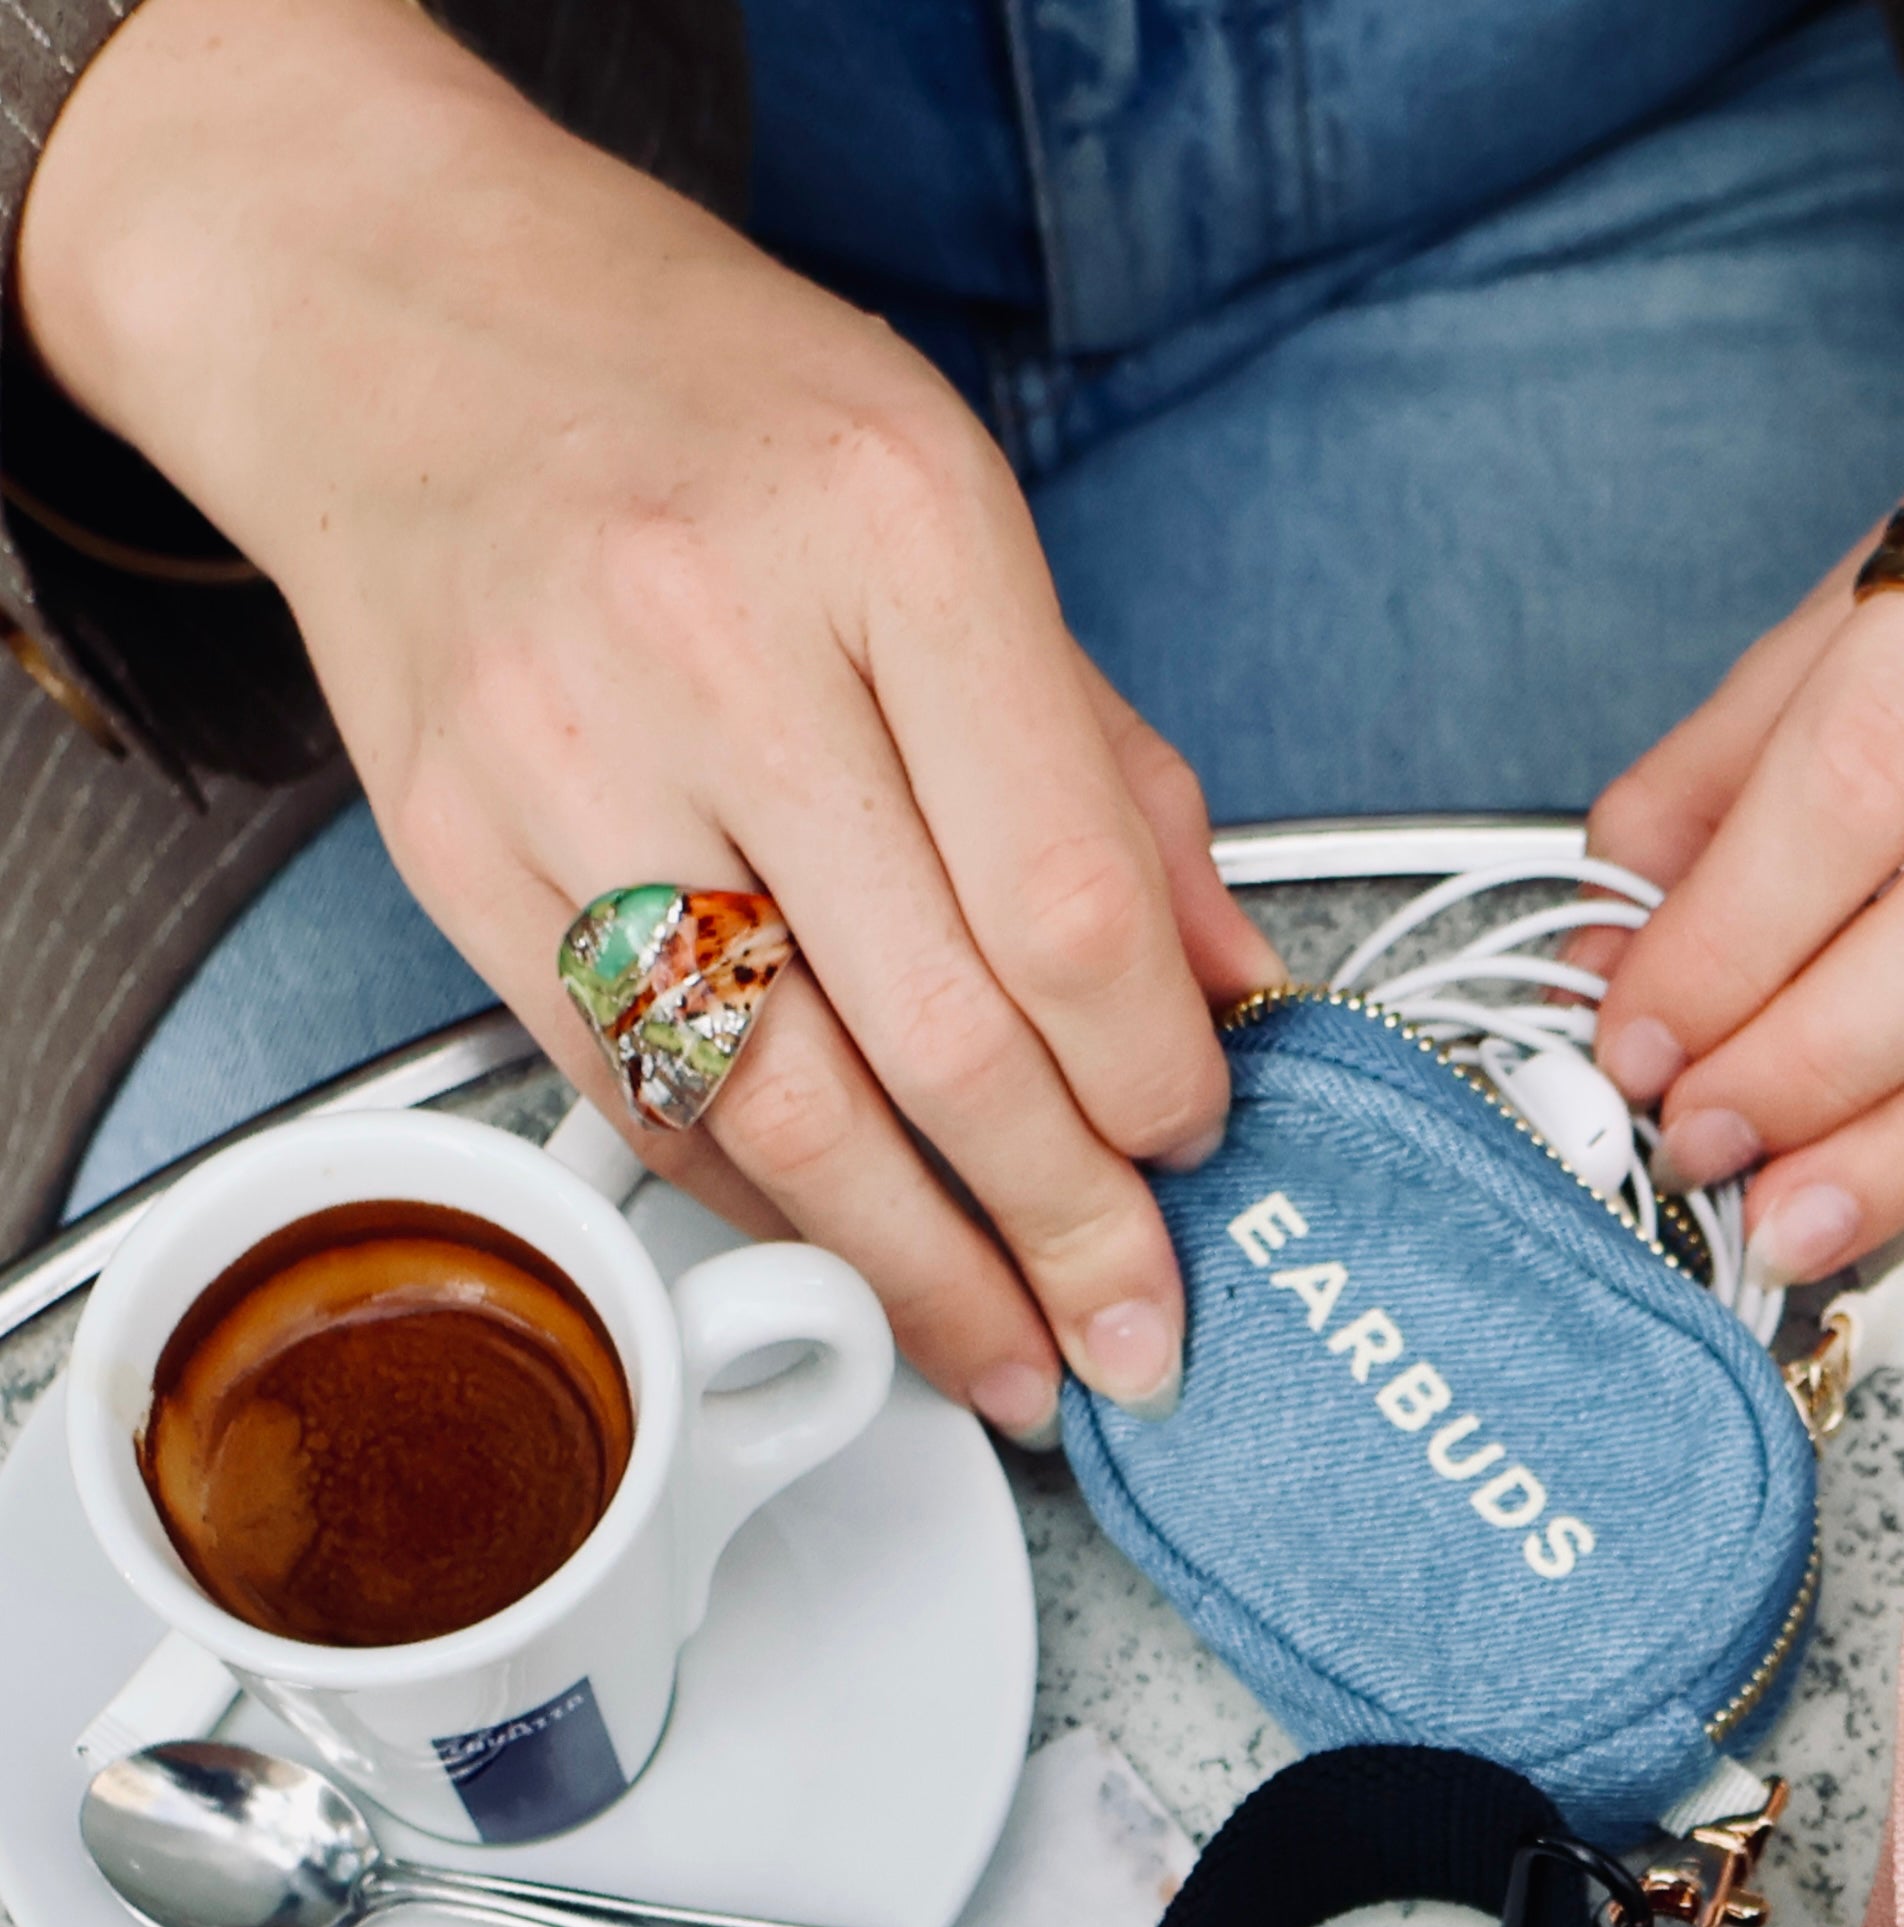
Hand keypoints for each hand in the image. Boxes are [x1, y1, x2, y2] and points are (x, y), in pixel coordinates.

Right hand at [16, 0, 1276, 1436]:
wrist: (394, 315)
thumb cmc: (709, 411)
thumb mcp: (960, 519)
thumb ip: (1111, 770)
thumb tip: (1231, 988)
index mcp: (894, 535)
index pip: (1066, 902)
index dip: (1151, 1077)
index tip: (1196, 1151)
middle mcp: (720, 641)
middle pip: (943, 1034)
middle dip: (1065, 1224)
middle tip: (1134, 1325)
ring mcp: (566, 751)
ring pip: (784, 1104)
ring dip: (921, 1273)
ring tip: (1012, 1356)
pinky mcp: (453, 846)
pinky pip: (642, 1091)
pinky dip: (766, 1199)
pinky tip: (848, 1249)